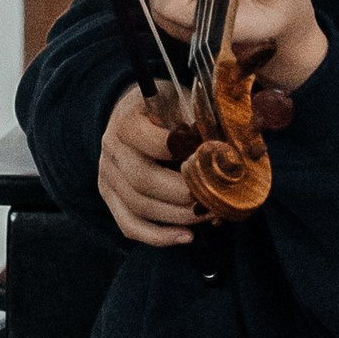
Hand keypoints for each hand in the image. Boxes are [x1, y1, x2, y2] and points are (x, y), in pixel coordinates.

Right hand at [99, 86, 201, 246]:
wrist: (134, 111)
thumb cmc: (167, 107)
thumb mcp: (183, 100)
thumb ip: (201, 121)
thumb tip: (230, 153)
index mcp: (127, 120)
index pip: (149, 142)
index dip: (179, 154)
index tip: (207, 159)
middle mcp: (112, 148)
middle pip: (143, 181)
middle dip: (183, 195)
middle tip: (214, 198)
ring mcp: (107, 175)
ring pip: (138, 207)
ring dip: (178, 217)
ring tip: (208, 215)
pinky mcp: (109, 197)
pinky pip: (129, 225)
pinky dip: (158, 237)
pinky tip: (186, 237)